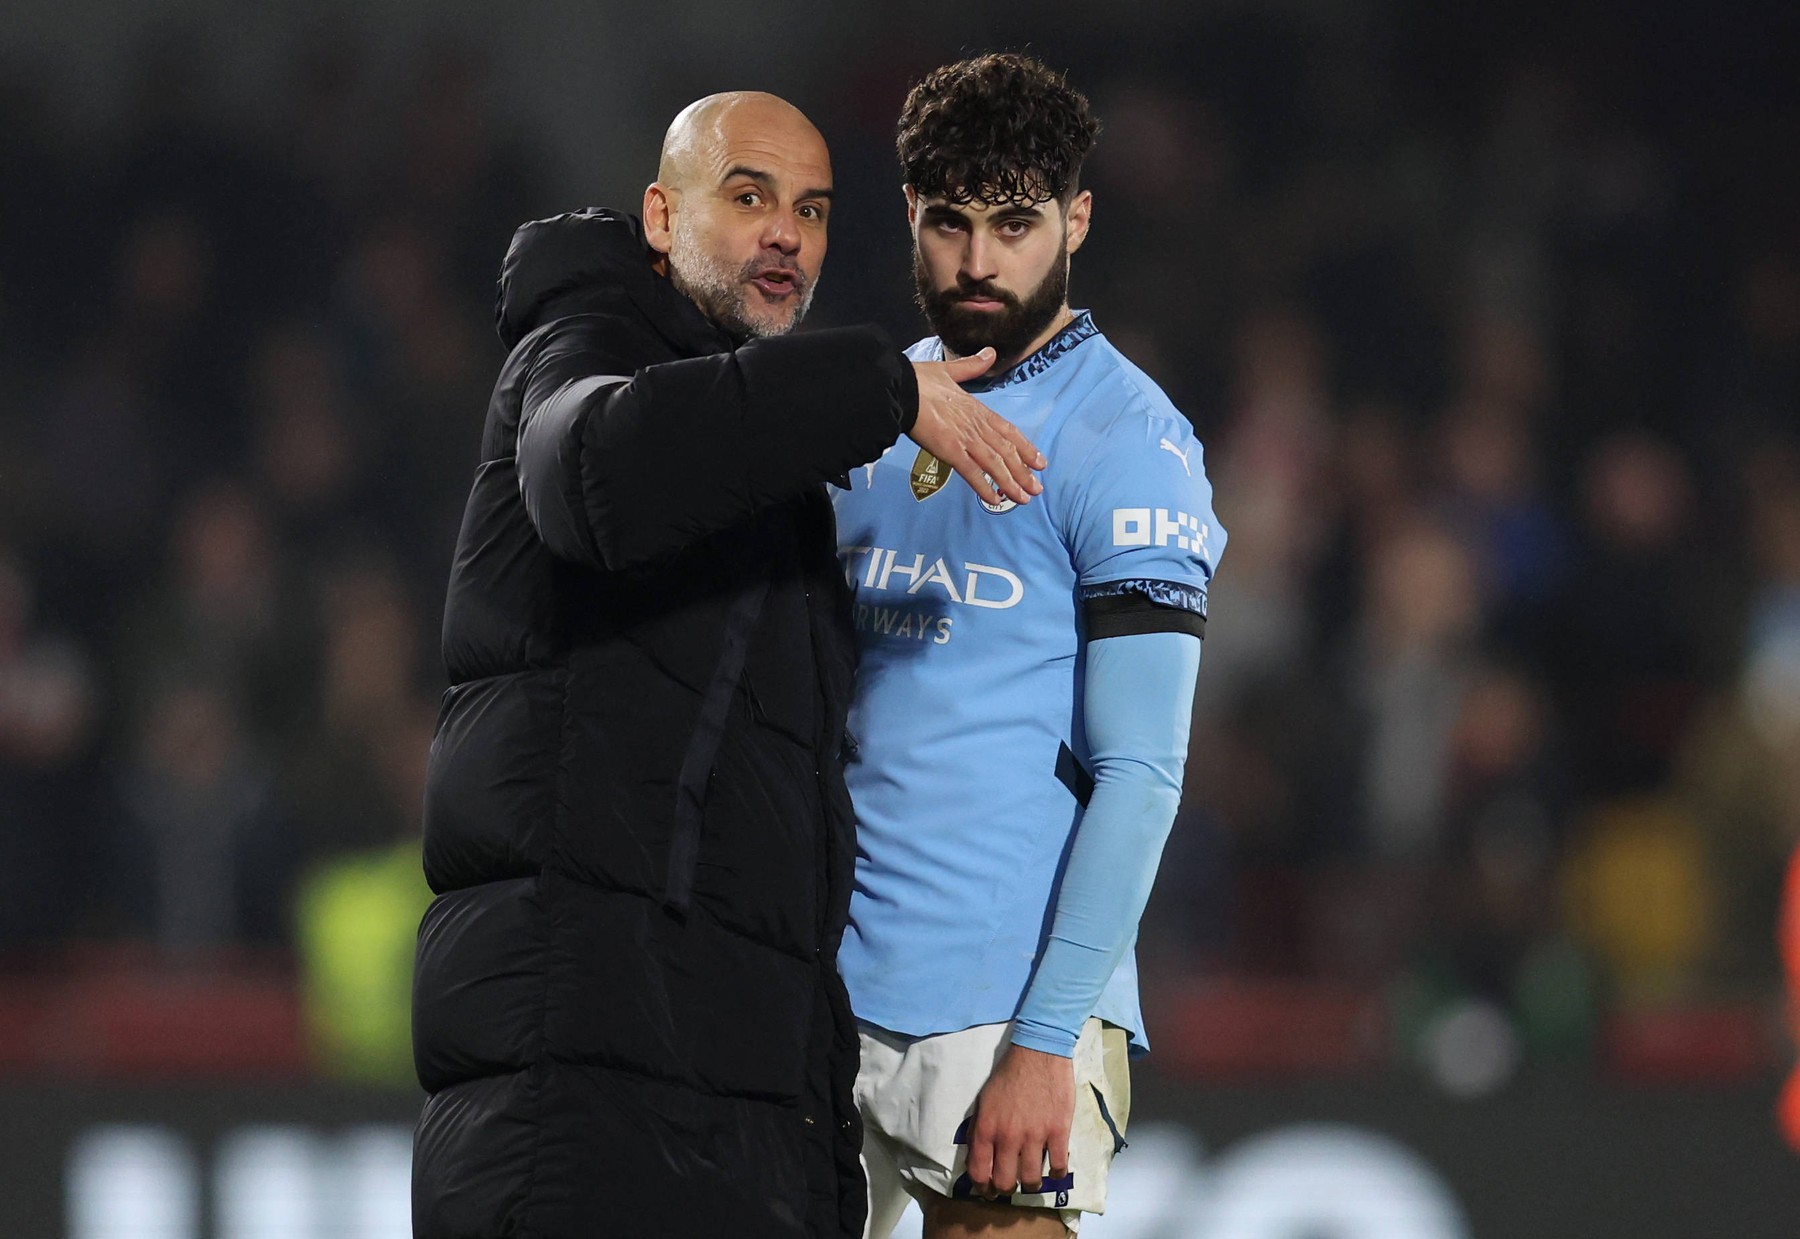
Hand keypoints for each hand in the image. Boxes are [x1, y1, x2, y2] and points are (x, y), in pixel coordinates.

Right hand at [909, 349, 1046, 505]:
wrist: (900, 388)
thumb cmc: (919, 380)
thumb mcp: (950, 370)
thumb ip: (972, 366)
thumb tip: (989, 353)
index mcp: (977, 409)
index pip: (1008, 431)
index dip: (1026, 448)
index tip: (1039, 461)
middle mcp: (976, 426)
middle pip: (1006, 452)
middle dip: (1024, 472)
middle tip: (1037, 489)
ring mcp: (965, 439)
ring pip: (995, 464)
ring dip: (1011, 483)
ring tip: (1023, 498)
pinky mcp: (950, 450)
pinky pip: (971, 473)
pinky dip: (984, 487)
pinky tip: (994, 500)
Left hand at [963, 1042, 1075, 1198]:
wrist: (1038, 1053)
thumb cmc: (1008, 1075)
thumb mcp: (983, 1101)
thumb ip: (978, 1130)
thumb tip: (978, 1156)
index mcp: (986, 1129)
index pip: (979, 1172)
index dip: (983, 1188)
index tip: (988, 1190)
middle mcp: (1008, 1137)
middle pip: (1005, 1182)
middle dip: (1006, 1189)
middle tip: (1011, 1186)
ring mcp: (1035, 1136)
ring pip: (1031, 1180)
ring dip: (1031, 1184)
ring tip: (1032, 1179)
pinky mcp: (1059, 1132)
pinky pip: (1058, 1166)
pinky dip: (1057, 1174)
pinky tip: (1055, 1170)